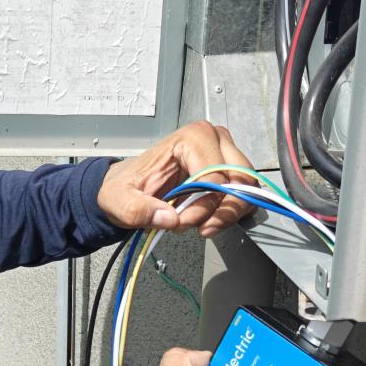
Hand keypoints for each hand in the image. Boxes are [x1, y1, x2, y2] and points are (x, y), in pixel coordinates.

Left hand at [96, 120, 254, 236]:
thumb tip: (170, 219)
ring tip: (201, 226)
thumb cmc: (127, 186)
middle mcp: (215, 140)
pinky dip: (230, 213)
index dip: (201, 206)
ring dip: (226, 214)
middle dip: (220, 211)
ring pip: (246, 190)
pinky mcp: (229, 173)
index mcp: (193, 137)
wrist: (128, 189)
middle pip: (238, 180)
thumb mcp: (120, 200)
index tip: (181, 222)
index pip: (214, 176)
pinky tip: (209, 222)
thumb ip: (138, 209)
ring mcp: (226, 155)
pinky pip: (244, 196)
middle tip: (198, 227)